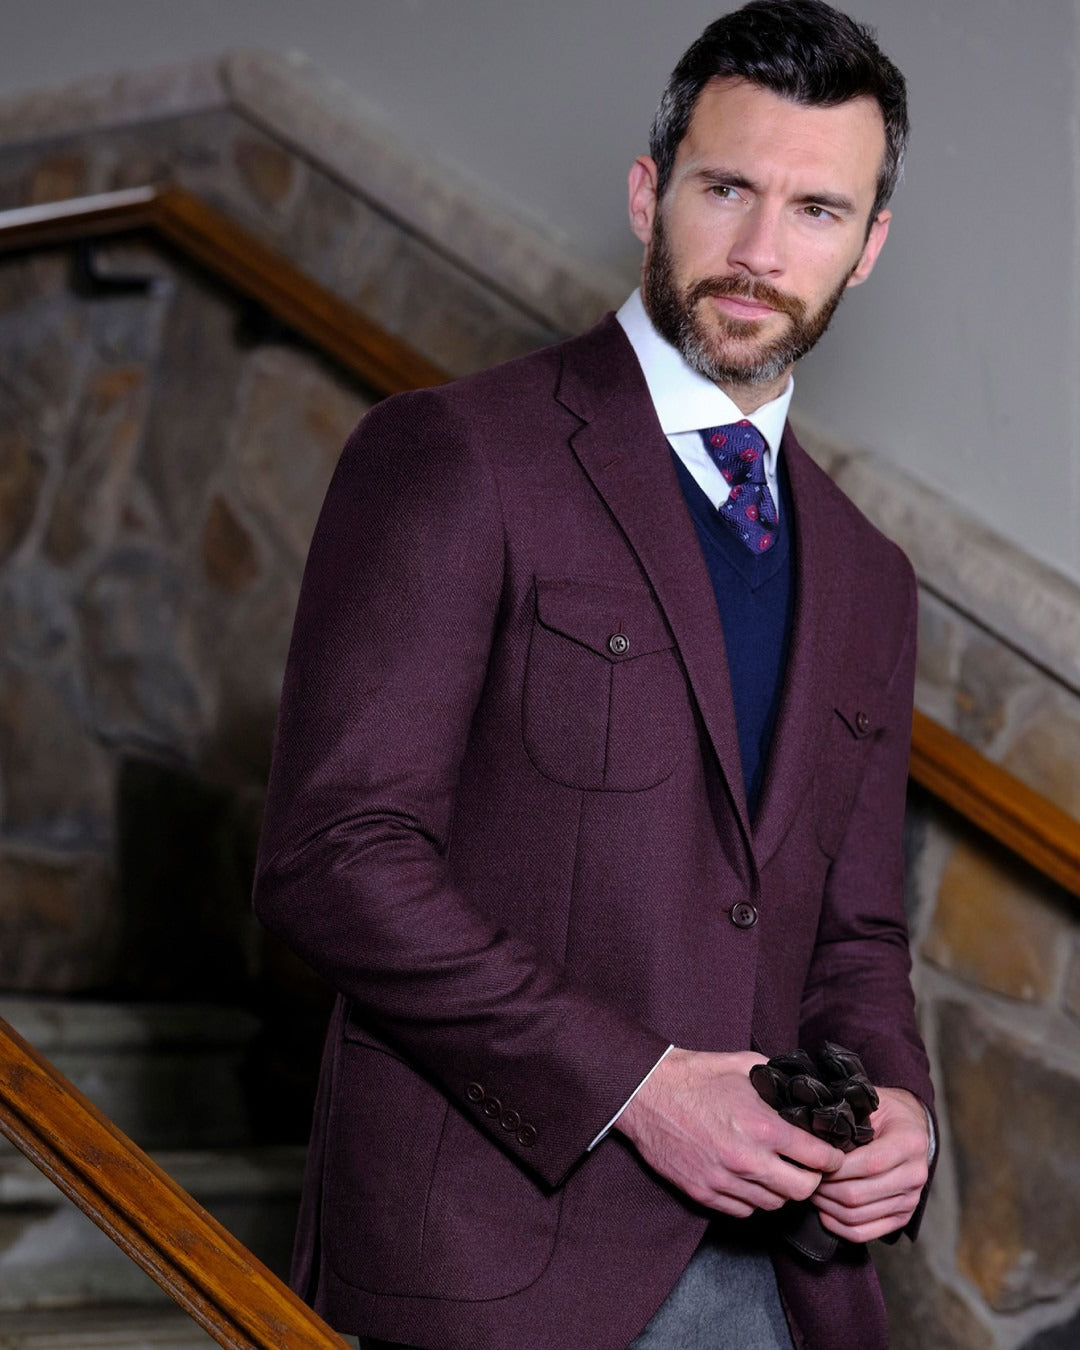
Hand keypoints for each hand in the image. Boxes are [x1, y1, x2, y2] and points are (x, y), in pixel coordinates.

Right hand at [616, 1048, 845, 1217]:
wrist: (647, 1092)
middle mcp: (746, 1160)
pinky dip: (752, 1199)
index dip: (832, 1158)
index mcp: (762, 1127)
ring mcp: (723, 1180)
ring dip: (781, 1191)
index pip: (818, 1160)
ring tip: (777, 1171)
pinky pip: (743, 1211)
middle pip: (801, 1191)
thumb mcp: (744, 1065)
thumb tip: (806, 1090)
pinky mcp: (703, 1193)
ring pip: (773, 1205)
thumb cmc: (695, 1075)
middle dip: (812, 1180)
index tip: (832, 1155)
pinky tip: (750, 1179)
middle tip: (808, 1167)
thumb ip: (779, 1080)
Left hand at [812, 1087, 929, 1241]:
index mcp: (910, 1142)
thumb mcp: (870, 1102)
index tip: (814, 1161)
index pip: (869, 1163)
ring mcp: (911, 1199)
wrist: (911, 1127)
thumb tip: (813, 1133)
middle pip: (860, 1194)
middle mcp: (915, 1174)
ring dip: (828, 1207)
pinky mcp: (903, 1216)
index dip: (836, 1167)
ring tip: (811, 1191)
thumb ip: (849, 1116)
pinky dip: (839, 1226)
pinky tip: (824, 1212)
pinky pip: (866, 1232)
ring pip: (859, 1215)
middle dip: (826, 1188)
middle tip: (806, 1177)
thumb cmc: (884, 1112)